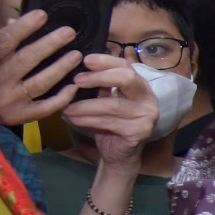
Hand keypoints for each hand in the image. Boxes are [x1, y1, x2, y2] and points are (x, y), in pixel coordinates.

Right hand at [0, 10, 80, 124]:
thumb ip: (1, 40)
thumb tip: (14, 20)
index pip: (6, 41)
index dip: (24, 27)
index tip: (42, 15)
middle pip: (27, 59)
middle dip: (50, 44)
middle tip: (69, 32)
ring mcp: (10, 99)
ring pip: (40, 83)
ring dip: (60, 68)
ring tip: (76, 56)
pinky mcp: (20, 115)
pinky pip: (45, 107)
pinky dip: (61, 98)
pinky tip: (74, 87)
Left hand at [58, 54, 157, 168]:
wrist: (119, 154)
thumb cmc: (111, 123)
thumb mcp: (106, 100)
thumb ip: (100, 86)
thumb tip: (78, 68)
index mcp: (140, 86)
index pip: (126, 66)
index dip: (106, 61)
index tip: (85, 60)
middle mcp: (148, 98)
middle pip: (126, 79)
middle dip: (99, 77)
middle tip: (76, 80)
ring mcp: (146, 115)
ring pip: (112, 104)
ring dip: (85, 105)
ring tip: (66, 106)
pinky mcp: (139, 131)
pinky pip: (108, 122)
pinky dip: (87, 120)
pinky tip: (72, 119)